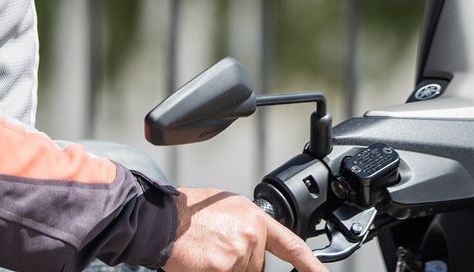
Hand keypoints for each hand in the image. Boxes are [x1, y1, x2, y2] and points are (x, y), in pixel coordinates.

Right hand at [163, 188, 326, 271]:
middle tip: (214, 249)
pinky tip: (200, 262)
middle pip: (256, 267)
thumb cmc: (186, 214)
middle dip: (238, 264)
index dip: (312, 265)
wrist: (162, 220)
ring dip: (224, 268)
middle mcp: (252, 234)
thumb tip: (254, 244)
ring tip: (204, 253)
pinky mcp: (224, 267)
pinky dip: (212, 271)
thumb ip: (246, 226)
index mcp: (254, 217)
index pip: (291, 245)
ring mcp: (240, 252)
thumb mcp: (224, 208)